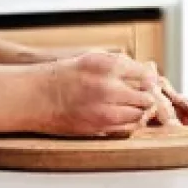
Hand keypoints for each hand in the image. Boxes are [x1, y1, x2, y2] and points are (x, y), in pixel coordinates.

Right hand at [33, 50, 165, 136]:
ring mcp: (104, 110)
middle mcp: (107, 88)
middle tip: (146, 95)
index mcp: (105, 65)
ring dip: (141, 111)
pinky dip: (130, 123)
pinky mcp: (99, 128)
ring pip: (139, 115)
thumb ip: (117, 64)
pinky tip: (124, 116)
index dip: (149, 78)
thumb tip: (143, 70)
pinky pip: (127, 129)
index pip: (143, 73)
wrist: (37, 96)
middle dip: (148, 96)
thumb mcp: (91, 58)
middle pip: (145, 97)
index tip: (148, 80)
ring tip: (136, 106)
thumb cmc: (61, 76)